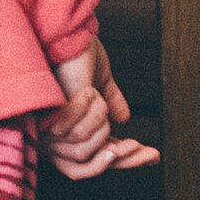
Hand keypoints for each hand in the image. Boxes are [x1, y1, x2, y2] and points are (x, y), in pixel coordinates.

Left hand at [41, 38, 160, 179]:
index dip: (124, 162)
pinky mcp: (44, 119)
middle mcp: (50, 135)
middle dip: (120, 157)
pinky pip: (77, 134)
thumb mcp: (99, 79)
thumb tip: (124, 118)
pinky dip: (90, 112)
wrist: (66, 34)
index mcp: (64, 127)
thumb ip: (110, 100)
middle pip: (87, 166)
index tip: (155, 155)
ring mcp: (44, 129)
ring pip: (85, 150)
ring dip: (98, 121)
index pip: (93, 158)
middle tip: (140, 145)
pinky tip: (85, 91)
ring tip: (92, 94)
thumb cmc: (75, 52)